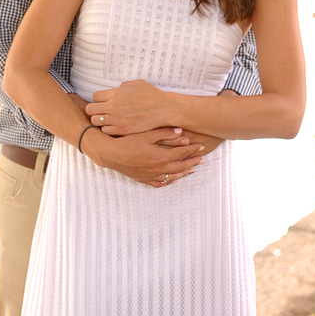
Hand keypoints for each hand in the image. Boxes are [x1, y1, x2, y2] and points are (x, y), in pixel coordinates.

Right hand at [82, 127, 205, 187]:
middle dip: (193, 161)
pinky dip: (169, 181)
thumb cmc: (128, 141)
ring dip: (184, 172)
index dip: (192, 149)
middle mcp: (159, 168)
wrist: (111, 154)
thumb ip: (164, 133)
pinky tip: (173, 178)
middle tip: (202, 158)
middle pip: (181, 166)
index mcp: (161, 157)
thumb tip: (180, 132)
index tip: (201, 146)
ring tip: (192, 169)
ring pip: (173, 176)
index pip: (182, 153)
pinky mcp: (144, 179)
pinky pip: (161, 183)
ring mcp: (152, 176)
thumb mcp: (146, 134)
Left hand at [87, 80, 170, 135]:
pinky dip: (107, 129)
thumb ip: (123, 86)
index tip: (104, 101)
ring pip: (95, 122)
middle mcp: (113, 107)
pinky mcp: (122, 130)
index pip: (95, 96)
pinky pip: (105, 131)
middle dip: (94, 109)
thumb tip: (116, 89)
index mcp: (115, 94)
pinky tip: (114, 126)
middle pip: (90, 109)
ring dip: (99, 120)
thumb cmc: (151, 95)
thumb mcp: (136, 84)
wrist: (162, 110)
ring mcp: (117, 120)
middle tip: (101, 111)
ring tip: (107, 119)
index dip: (99, 99)